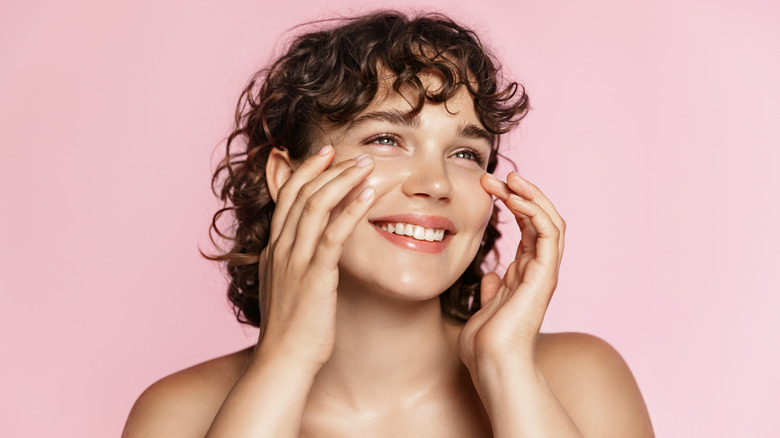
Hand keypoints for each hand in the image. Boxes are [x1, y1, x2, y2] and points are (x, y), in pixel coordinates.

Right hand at [254, 146, 375, 370]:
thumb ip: (293, 263)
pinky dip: (351, 210)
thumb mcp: (286, 287)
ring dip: (342, 180)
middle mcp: (281, 248)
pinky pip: (333, 234)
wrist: (282, 362)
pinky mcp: (314, 276)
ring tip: (367, 164)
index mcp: (274, 248)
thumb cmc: (291, 330)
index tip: (326, 154)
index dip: (306, 170)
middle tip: (352, 152)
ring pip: (315, 205)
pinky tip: (368, 195)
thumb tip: (306, 251)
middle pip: (300, 192)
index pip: (287, 196)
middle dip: (327, 167)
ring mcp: (295, 260)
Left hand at [458, 172, 565, 379]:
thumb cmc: (485, 345)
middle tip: (496, 177)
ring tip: (509, 179)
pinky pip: (548, 235)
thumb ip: (492, 291)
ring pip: (550, 221)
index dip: (512, 203)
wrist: (492, 364)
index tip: (489, 186)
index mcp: (525, 275)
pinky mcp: (545, 276)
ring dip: (531, 196)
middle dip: (520, 194)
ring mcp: (544, 273)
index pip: (528, 228)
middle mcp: (538, 271)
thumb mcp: (484, 309)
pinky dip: (536, 212)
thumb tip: (490, 277)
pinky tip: (516, 199)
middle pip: (540, 220)